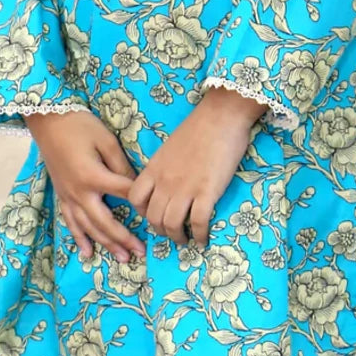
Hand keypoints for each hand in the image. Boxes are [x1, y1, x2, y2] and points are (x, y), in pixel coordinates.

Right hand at [26, 110, 145, 264]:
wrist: (47, 120)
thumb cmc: (80, 125)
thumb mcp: (106, 140)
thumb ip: (121, 165)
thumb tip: (136, 185)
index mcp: (93, 177)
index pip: (124, 194)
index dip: (142, 203)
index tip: (158, 213)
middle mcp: (80, 192)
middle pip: (105, 221)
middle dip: (124, 238)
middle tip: (141, 252)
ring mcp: (68, 197)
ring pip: (88, 227)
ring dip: (106, 244)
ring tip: (122, 258)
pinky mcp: (61, 195)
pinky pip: (70, 222)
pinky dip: (79, 238)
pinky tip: (87, 253)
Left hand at [127, 87, 265, 245]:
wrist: (220, 117)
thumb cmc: (198, 127)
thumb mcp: (170, 147)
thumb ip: (165, 167)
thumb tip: (168, 182)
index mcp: (154, 168)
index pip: (135, 198)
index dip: (142, 212)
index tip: (154, 215)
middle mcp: (165, 181)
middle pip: (153, 217)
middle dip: (160, 230)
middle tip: (172, 233)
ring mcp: (185, 188)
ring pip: (172, 224)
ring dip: (178, 237)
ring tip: (186, 239)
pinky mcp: (207, 191)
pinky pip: (198, 222)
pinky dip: (200, 235)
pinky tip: (203, 238)